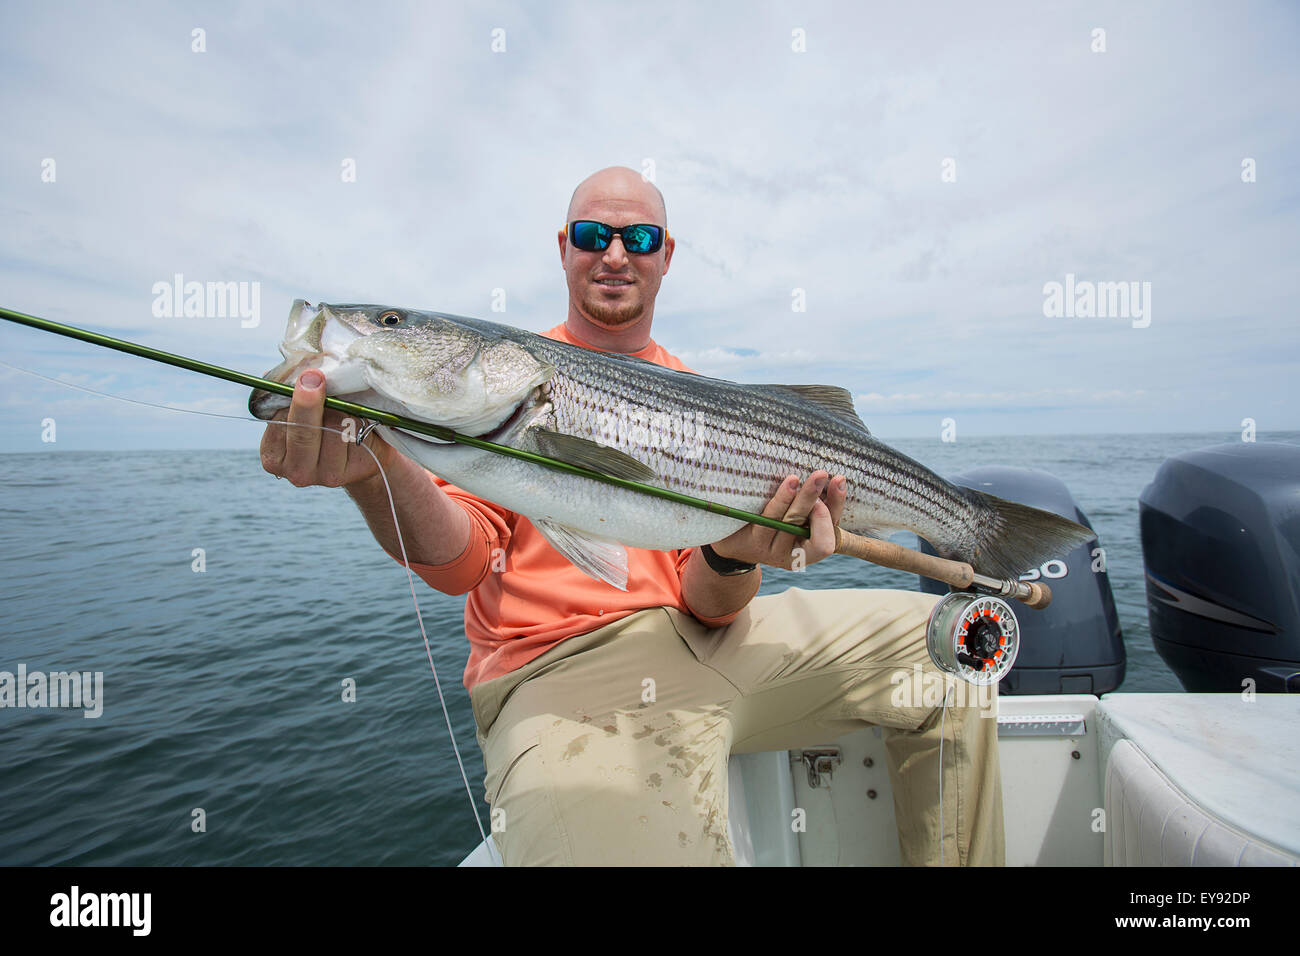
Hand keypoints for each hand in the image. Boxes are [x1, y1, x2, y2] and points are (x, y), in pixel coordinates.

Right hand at [259, 369, 392, 487]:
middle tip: (315, 378)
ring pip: (334, 430)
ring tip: (344, 406)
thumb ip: (290, 392)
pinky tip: (360, 421)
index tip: (307, 376)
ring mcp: (325, 477)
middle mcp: (296, 472)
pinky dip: (359, 421)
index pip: (280, 425)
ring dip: (342, 410)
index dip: (295, 398)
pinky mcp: (354, 472)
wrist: (361, 450)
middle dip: (310, 403)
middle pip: (304, 433)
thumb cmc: (324, 421)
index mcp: (273, 455)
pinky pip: (356, 436)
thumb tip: (288, 370)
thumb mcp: (303, 408)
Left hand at [710, 470, 846, 569]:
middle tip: (821, 474)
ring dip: (797, 499)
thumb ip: (818, 505)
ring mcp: (770, 550)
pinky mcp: (751, 541)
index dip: (832, 514)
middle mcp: (791, 556)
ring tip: (798, 478)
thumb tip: (839, 480)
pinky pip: (768, 519)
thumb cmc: (774, 525)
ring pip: (789, 522)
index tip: (835, 484)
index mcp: (808, 553)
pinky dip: (781, 500)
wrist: (734, 544)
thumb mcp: (799, 519)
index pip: (828, 540)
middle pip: (808, 526)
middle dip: (814, 497)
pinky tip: (788, 484)